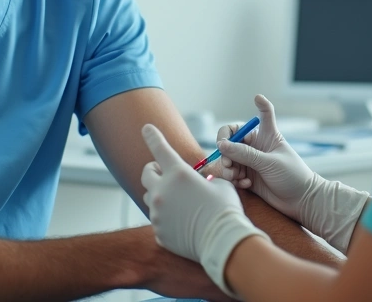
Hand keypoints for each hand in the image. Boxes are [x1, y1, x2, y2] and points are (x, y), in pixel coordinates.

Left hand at [140, 124, 267, 296]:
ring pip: (151, 198)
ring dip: (161, 195)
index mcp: (178, 174)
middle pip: (146, 174)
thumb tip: (201, 181)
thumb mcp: (220, 184)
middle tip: (165, 173)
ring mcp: (158, 213)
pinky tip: (184, 223)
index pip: (160, 148)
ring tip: (180, 202)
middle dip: (154, 170)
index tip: (146, 128)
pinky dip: (168, 218)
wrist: (224, 242)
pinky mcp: (159, 232)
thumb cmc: (225, 210)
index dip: (152, 136)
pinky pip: (159, 220)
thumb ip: (205, 178)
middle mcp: (163, 191)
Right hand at [218, 95, 371, 254]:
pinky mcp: (247, 176)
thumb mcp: (269, 162)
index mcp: (267, 135)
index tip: (258, 98)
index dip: (261, 104)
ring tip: (236, 177)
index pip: (263, 115)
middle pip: (231, 140)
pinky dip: (234, 179)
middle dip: (225, 151)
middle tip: (228, 164)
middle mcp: (256, 146)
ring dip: (228, 168)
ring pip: (228, 159)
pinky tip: (245, 184)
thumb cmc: (292, 176)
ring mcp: (251, 162)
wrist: (301, 201)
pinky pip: (231, 174)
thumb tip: (221, 145)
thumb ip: (245, 154)